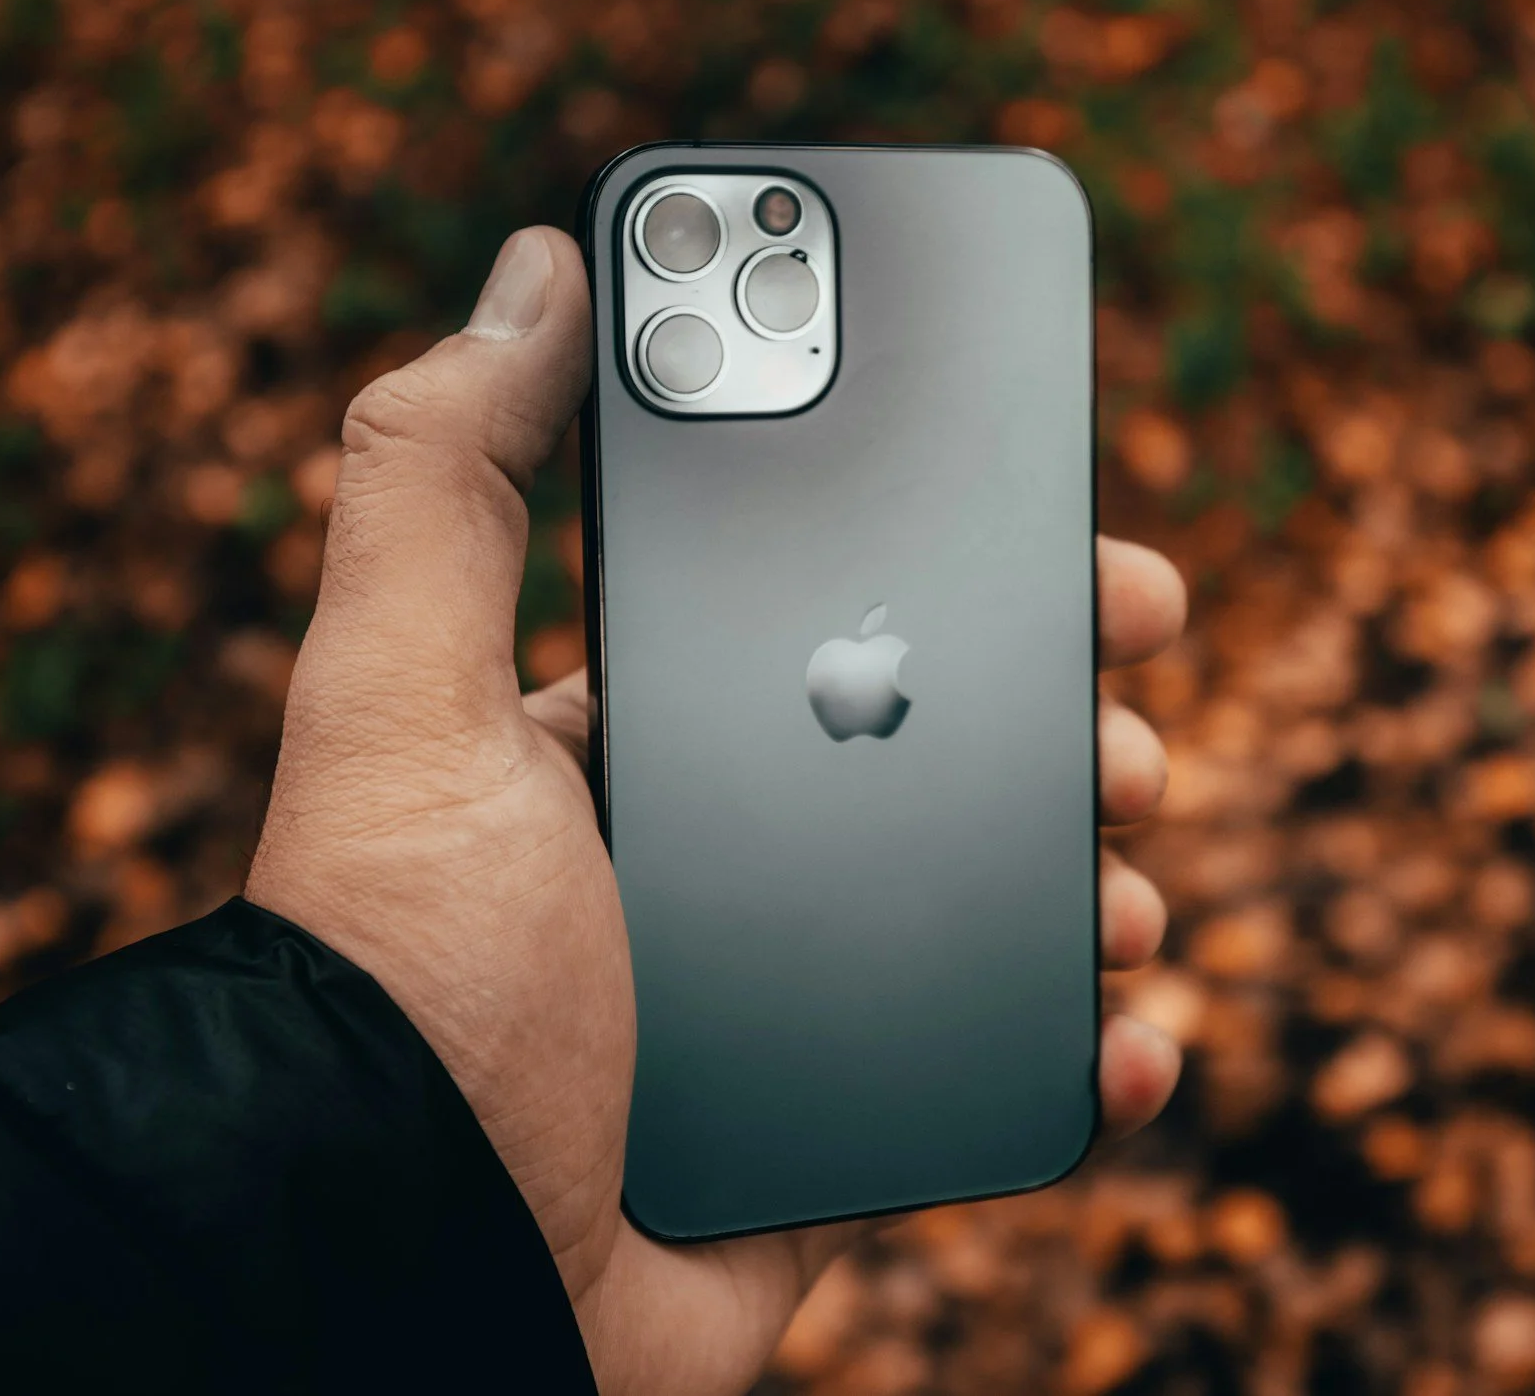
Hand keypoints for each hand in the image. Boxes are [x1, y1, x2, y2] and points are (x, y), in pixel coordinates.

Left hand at [245, 228, 1187, 1395]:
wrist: (408, 1268)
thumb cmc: (406, 973)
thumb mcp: (404, 692)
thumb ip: (449, 479)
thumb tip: (532, 266)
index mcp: (625, 748)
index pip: (814, 616)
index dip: (944, 557)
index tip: (1055, 518)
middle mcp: (707, 868)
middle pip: (930, 751)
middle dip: (1053, 706)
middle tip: (1129, 690)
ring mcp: (781, 1007)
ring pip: (986, 906)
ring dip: (1090, 871)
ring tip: (1129, 872)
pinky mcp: (832, 1138)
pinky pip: (994, 1075)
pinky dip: (1085, 1051)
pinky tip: (1128, 1027)